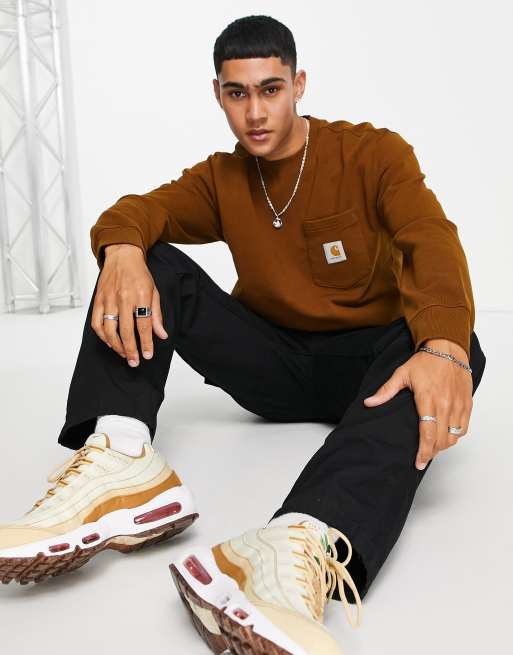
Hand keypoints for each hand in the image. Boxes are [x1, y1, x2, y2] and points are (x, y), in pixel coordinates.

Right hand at [91, 244, 167, 365]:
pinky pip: (97, 323)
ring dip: (116, 346)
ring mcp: (109, 299)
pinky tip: (111, 342)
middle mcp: (124, 298)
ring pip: (109, 330)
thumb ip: (156, 315)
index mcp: (141, 295)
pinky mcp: (98, 300)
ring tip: (124, 354)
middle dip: (131, 350)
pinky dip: (102, 336)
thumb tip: (161, 335)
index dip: (146, 342)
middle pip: (126, 331)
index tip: (147, 355)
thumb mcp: (154, 292)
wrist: (122, 256)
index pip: (144, 325)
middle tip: (135, 362)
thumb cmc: (139, 275)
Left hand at [363, 339, 472, 469]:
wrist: (448, 349)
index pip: (428, 433)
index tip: (418, 462)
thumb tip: (369, 403)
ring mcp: (458, 405)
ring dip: (443, 446)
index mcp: (428, 399)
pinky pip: (463, 428)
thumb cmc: (425, 361)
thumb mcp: (402, 374)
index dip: (423, 452)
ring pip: (454, 437)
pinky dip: (455, 436)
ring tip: (432, 448)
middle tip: (422, 458)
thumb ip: (386, 391)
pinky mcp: (467, 404)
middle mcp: (446, 404)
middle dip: (431, 453)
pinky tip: (445, 437)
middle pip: (441, 440)